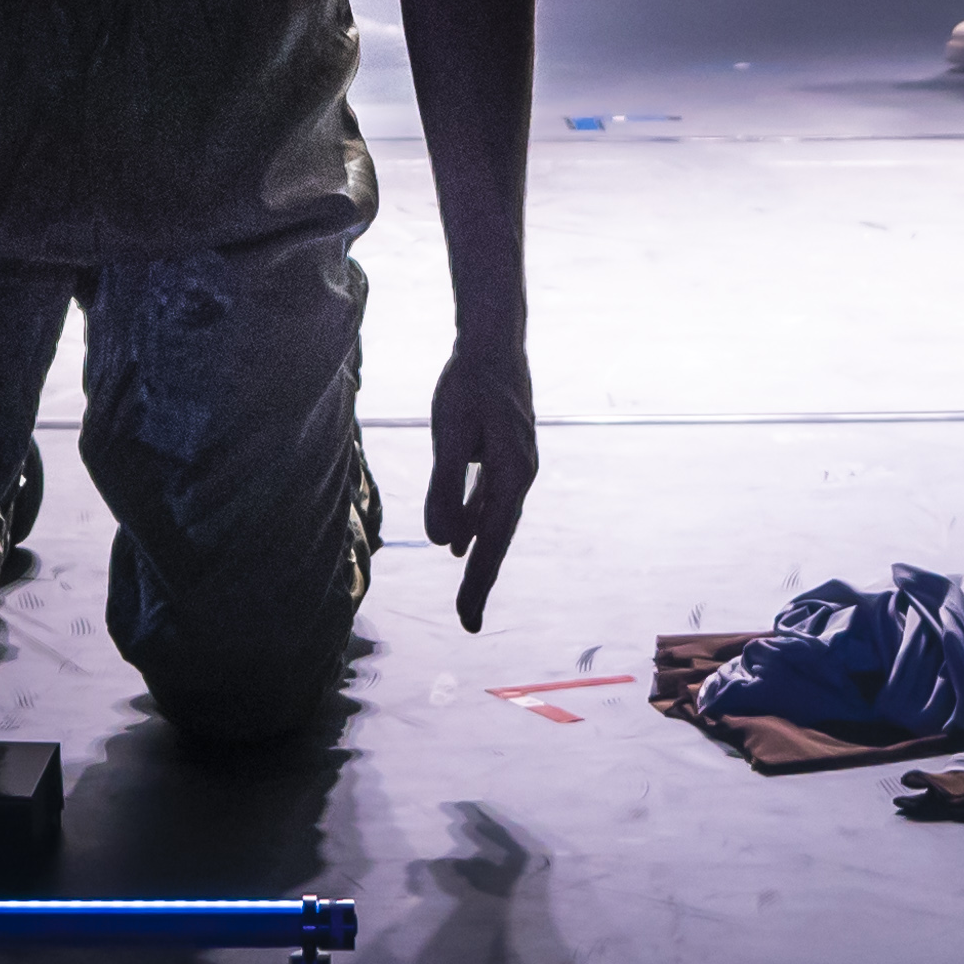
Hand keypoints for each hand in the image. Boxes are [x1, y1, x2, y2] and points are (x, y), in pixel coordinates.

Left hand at [423, 338, 537, 627]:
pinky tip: (459, 542)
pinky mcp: (503, 454)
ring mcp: (514, 465)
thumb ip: (446, 487)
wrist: (493, 340)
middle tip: (468, 623)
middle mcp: (520, 475)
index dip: (478, 582)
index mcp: (513, 475)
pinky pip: (489, 500)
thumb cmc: (468, 382)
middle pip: (498, 538)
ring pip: (494, 520)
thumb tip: (442, 543)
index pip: (492, 542)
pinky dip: (474, 521)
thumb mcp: (451, 433)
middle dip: (481, 580)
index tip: (468, 620)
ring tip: (468, 592)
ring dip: (478, 554)